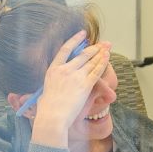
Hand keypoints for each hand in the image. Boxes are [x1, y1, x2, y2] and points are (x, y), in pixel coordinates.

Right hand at [27, 32, 111, 146]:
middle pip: (82, 54)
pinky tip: (107, 57)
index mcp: (53, 70)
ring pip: (91, 61)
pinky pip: (96, 71)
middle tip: (102, 43)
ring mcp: (75, 76)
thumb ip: (52, 84)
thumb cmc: (46, 109)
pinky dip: (103, 63)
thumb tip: (54, 84)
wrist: (53, 116)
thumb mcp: (45, 91)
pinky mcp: (85, 85)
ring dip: (101, 53)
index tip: (82, 35)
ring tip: (107, 47)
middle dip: (94, 47)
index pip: (65, 50)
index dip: (75, 40)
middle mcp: (65, 70)